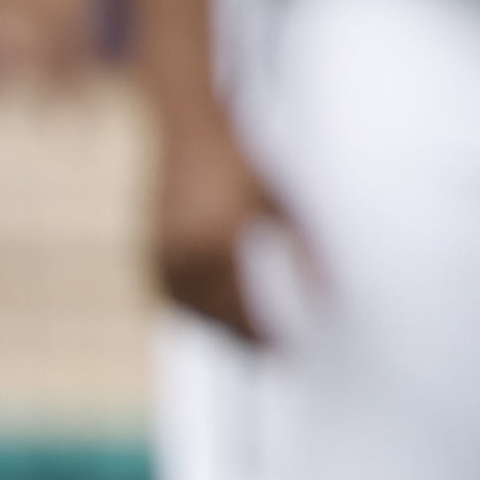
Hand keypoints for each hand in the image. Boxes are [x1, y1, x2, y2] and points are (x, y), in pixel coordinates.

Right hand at [149, 93, 303, 340]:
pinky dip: (193, 311)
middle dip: (243, 339)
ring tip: (246, 339)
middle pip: (216, 318)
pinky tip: (214, 312)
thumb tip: (330, 290)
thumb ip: (305, 247)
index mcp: (218, 242)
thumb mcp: (279, 197)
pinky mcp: (149, 250)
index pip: (244, 310)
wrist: (183, 127)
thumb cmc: (235, 157)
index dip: (265, 335)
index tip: (288, 348)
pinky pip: (171, 296)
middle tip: (269, 352)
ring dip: (217, 329)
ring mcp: (162, 255)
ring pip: (191, 312)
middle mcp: (185, 254)